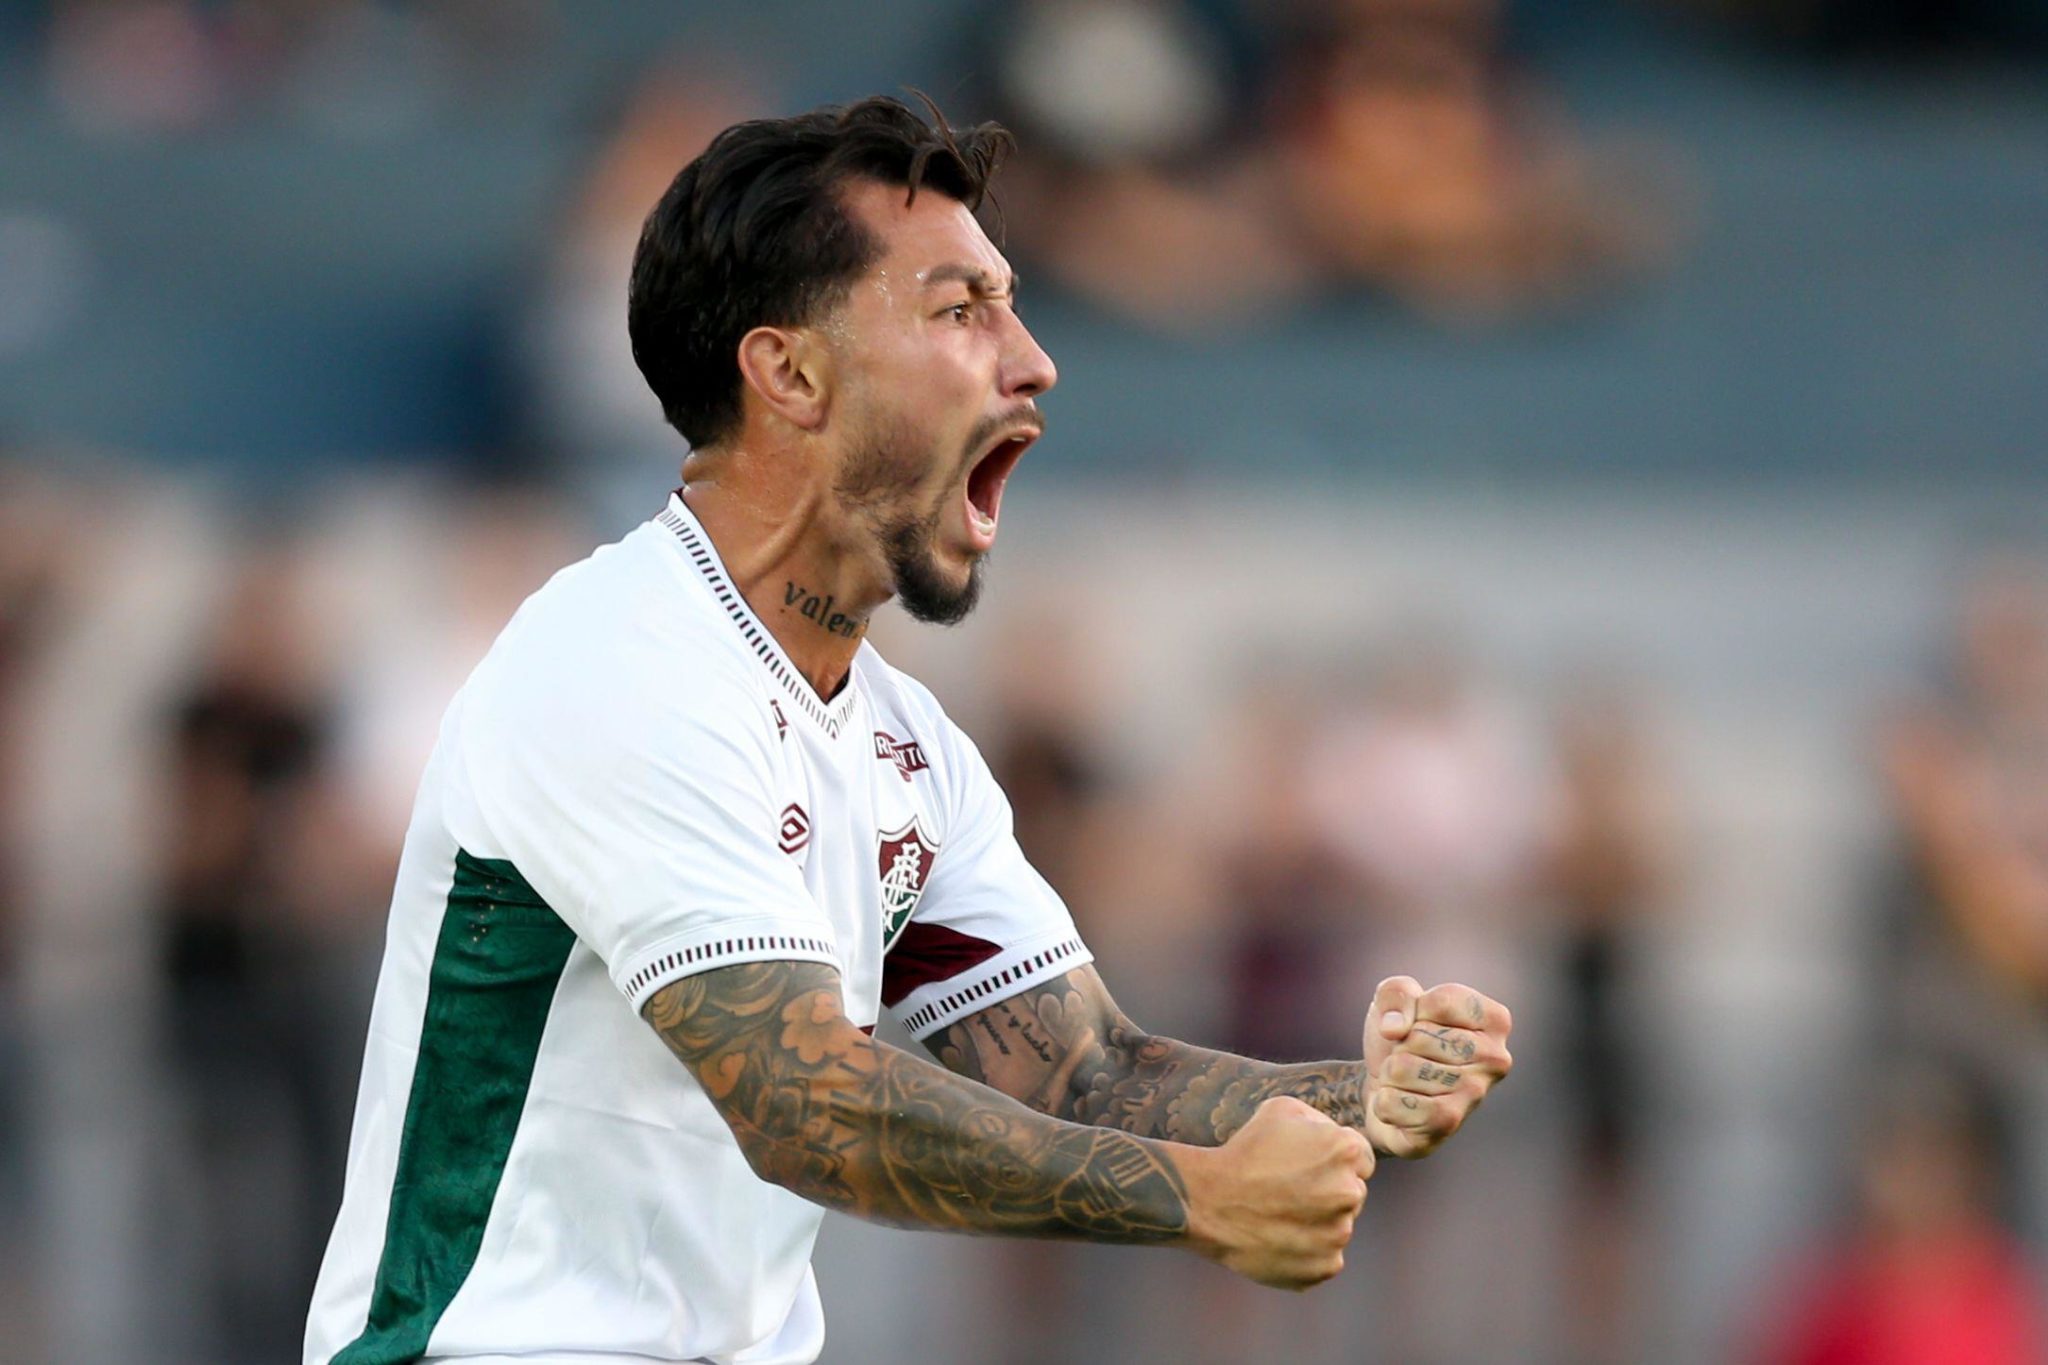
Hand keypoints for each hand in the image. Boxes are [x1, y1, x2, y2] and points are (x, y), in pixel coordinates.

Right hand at [1181, 1096, 1375, 1290]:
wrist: (1207, 1201)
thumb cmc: (1244, 1151)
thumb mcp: (1282, 1110)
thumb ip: (1321, 1121)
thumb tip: (1335, 1136)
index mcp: (1346, 1152)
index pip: (1361, 1159)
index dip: (1332, 1160)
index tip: (1305, 1166)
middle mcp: (1350, 1193)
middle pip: (1351, 1193)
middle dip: (1327, 1191)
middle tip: (1287, 1190)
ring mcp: (1339, 1234)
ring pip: (1337, 1226)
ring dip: (1317, 1221)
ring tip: (1278, 1214)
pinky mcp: (1325, 1266)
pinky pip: (1325, 1257)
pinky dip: (1306, 1250)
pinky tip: (1278, 1237)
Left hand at [1361, 976, 1512, 1158]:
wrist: (1384, 1089)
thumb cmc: (1400, 1039)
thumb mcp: (1394, 1001)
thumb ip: (1395, 993)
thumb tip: (1394, 1028)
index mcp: (1494, 1020)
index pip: (1440, 1002)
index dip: (1412, 1010)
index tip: (1418, 1023)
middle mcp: (1495, 1058)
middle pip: (1419, 1036)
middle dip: (1400, 1045)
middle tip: (1412, 1057)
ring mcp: (1475, 1094)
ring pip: (1402, 1068)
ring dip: (1391, 1074)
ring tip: (1407, 1080)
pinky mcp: (1448, 1123)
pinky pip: (1393, 1101)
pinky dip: (1384, 1102)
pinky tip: (1401, 1104)